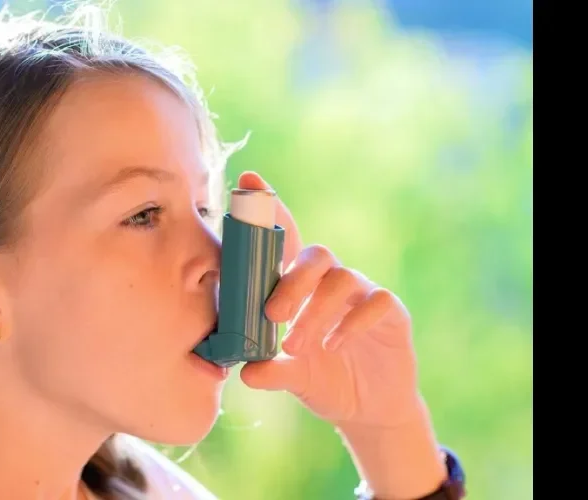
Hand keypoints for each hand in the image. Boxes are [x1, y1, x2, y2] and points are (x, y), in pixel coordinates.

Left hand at [237, 171, 418, 427]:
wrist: (370, 409)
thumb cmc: (324, 380)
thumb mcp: (294, 378)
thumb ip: (271, 371)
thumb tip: (245, 374)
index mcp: (301, 286)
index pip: (285, 241)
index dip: (270, 210)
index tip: (249, 182)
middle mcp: (331, 281)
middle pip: (315, 254)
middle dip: (291, 280)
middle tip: (273, 315)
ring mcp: (363, 293)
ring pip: (341, 279)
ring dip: (315, 312)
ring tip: (297, 347)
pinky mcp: (391, 312)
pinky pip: (376, 301)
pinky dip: (351, 322)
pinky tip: (334, 345)